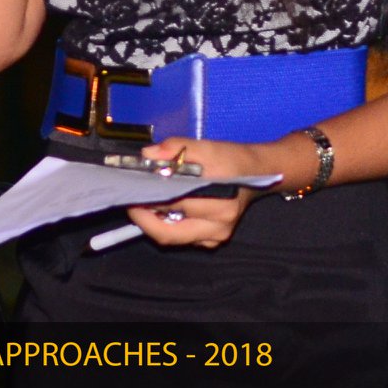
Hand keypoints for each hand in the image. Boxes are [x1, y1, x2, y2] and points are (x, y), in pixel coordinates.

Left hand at [126, 137, 280, 248]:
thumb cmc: (231, 159)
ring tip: (143, 204)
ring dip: (154, 223)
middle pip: (169, 232)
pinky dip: (168, 226)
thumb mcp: (205, 146)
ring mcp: (216, 237)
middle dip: (144, 219)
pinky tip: (162, 210)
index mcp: (219, 200)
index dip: (147, 202)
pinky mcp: (213, 241)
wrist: (258, 173)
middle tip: (130, 202)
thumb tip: (146, 156)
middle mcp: (219, 224)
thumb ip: (175, 148)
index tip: (130, 192)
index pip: (173, 205)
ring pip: (173, 238)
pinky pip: (183, 238)